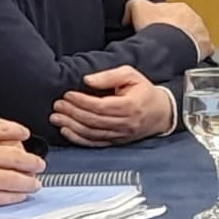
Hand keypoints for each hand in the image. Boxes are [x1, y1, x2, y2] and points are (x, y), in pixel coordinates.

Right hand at [0, 119, 42, 212]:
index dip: (16, 131)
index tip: (24, 134)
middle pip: (14, 155)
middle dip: (30, 160)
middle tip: (39, 164)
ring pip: (14, 178)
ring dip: (28, 180)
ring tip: (36, 182)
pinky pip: (2, 197)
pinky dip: (15, 196)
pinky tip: (21, 196)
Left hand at [50, 65, 174, 146]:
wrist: (161, 112)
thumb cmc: (143, 91)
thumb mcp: (130, 75)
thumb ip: (108, 76)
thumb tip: (87, 80)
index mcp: (130, 106)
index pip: (101, 106)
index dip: (81, 101)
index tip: (67, 95)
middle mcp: (126, 123)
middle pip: (94, 120)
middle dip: (72, 113)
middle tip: (57, 106)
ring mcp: (121, 135)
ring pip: (92, 133)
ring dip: (71, 126)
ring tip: (56, 118)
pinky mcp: (117, 142)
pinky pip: (96, 143)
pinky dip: (79, 139)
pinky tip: (66, 132)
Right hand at [124, 0, 211, 59]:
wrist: (168, 47)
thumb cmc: (155, 27)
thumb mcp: (136, 7)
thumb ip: (134, 5)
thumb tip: (130, 14)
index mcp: (180, 6)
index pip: (169, 11)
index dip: (157, 19)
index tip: (150, 27)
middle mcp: (194, 18)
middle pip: (182, 23)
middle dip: (172, 31)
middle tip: (159, 39)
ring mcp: (202, 33)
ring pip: (192, 36)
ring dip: (183, 42)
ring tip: (169, 50)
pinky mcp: (206, 48)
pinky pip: (201, 50)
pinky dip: (193, 53)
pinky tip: (182, 57)